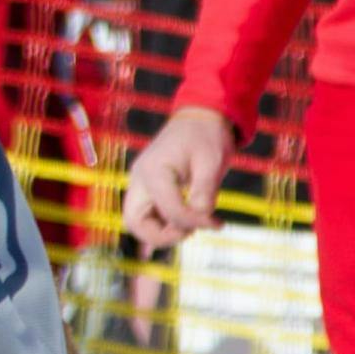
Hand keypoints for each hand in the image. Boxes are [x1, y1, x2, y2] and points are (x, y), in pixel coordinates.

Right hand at [120, 108, 232, 250]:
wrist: (200, 117)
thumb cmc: (207, 136)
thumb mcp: (212, 164)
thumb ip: (204, 195)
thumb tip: (202, 222)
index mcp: (154, 171)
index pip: (170, 210)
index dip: (194, 222)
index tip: (218, 223)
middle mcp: (139, 179)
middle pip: (136, 222)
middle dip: (163, 236)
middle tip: (192, 232)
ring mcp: (140, 184)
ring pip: (137, 222)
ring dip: (161, 233)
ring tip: (191, 227)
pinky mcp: (148, 188)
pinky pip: (146, 215)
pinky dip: (157, 228)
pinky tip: (173, 236)